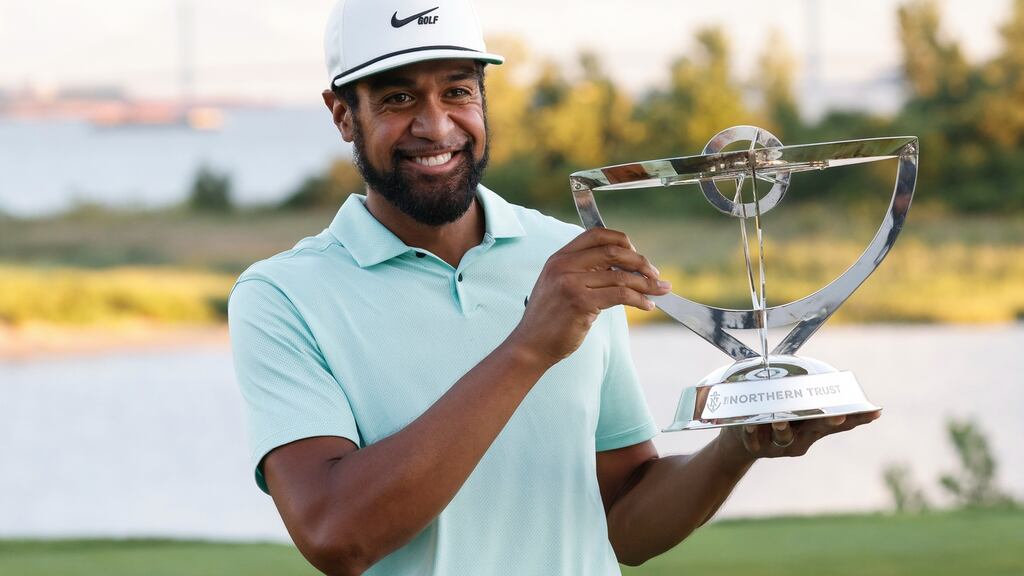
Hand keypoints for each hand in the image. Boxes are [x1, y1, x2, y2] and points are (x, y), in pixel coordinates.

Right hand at [509, 228, 670, 366]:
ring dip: (646, 284)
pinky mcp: (581, 302)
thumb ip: (584, 272)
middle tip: (655, 274)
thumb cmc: (550, 320)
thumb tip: (624, 268)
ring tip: (659, 291)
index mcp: (559, 258)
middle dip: (640, 262)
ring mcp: (571, 283)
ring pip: (620, 276)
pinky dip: (639, 299)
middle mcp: (563, 266)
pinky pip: (620, 295)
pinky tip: (647, 305)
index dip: (620, 240)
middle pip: (613, 252)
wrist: (531, 345)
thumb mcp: (560, 286)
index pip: (595, 235)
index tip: (636, 253)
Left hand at [717, 410, 881, 463]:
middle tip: (838, 414)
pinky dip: (752, 432)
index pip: (839, 424)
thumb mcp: (792, 410)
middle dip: (828, 422)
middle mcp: (799, 438)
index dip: (857, 418)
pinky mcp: (753, 446)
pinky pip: (753, 440)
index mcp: (811, 428)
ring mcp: (776, 445)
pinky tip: (750, 425)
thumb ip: (807, 396)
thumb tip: (825, 372)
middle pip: (816, 430)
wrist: (739, 443)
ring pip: (783, 438)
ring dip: (783, 429)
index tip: (875, 411)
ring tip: (780, 420)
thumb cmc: (771, 418)